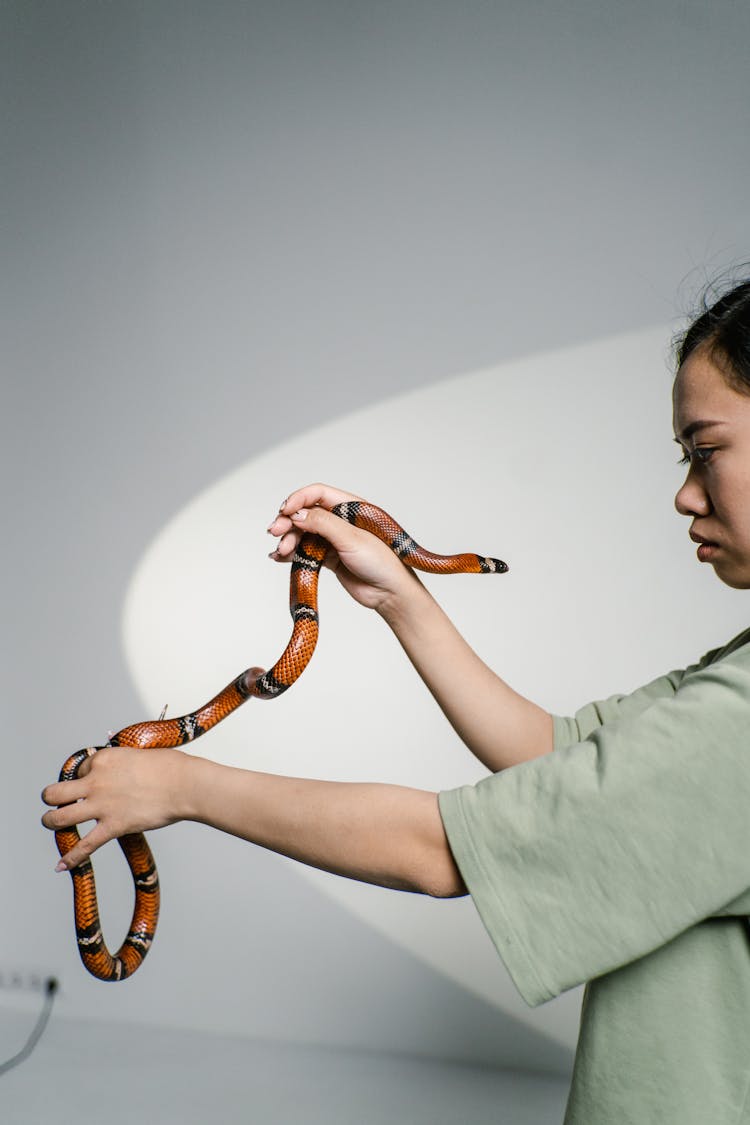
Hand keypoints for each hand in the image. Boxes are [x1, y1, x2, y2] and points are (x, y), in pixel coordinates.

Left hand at [41, 745, 189, 869]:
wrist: (184, 784)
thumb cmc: (170, 768)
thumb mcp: (139, 756)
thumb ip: (122, 766)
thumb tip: (122, 774)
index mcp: (103, 760)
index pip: (80, 770)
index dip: (84, 778)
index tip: (91, 784)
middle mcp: (96, 781)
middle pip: (55, 792)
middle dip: (52, 798)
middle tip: (56, 803)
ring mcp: (102, 805)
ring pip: (59, 817)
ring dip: (51, 822)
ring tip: (51, 824)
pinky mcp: (113, 826)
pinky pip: (85, 846)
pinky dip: (71, 858)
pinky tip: (61, 866)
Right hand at [267, 483, 420, 613]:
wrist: (390, 594)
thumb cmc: (382, 562)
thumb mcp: (351, 539)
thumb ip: (323, 523)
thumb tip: (296, 514)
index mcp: (351, 508)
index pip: (318, 493)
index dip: (299, 499)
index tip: (285, 510)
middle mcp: (341, 521)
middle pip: (306, 513)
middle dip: (288, 521)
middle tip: (274, 532)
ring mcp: (334, 540)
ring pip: (303, 533)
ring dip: (289, 539)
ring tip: (281, 551)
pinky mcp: (329, 558)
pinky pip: (305, 551)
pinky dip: (291, 553)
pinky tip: (280, 558)